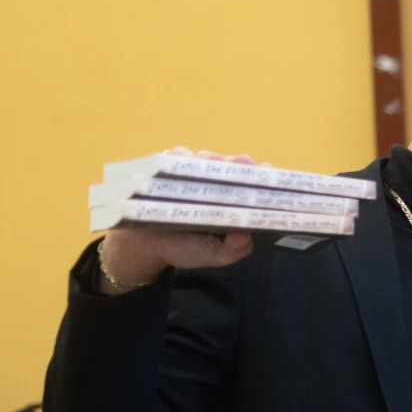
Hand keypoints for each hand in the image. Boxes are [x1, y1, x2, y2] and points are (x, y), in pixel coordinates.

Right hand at [99, 149, 260, 288]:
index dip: (259, 177)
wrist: (142, 248)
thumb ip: (233, 250)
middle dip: (236, 162)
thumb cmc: (183, 248)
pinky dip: (179, 156)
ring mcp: (186, 175)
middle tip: (242, 162)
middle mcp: (210, 184)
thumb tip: (245, 237)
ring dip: (209, 157)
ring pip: (202, 158)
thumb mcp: (214, 254)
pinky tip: (184, 159)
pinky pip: (172, 157)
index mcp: (228, 201)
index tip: (268, 171)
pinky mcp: (162, 170)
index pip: (248, 184)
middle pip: (228, 166)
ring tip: (214, 160)